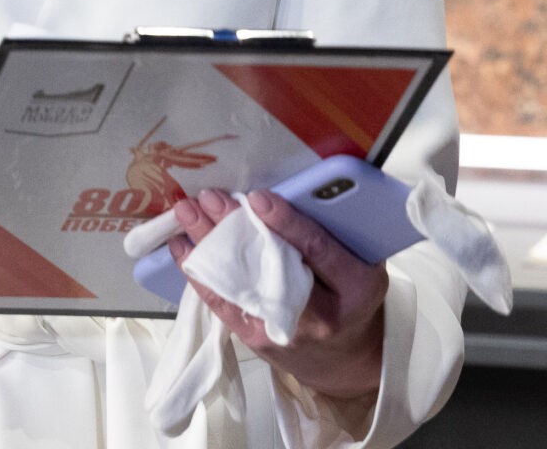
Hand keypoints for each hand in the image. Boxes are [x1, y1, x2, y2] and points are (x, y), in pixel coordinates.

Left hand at [169, 188, 386, 401]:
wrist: (346, 357)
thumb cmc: (352, 296)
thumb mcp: (363, 264)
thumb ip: (335, 233)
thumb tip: (294, 189)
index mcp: (354, 286)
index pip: (317, 249)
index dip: (285, 222)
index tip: (257, 197)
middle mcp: (320, 314)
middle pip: (269, 267)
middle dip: (234, 229)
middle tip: (210, 197)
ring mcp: (284, 330)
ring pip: (239, 285)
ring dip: (208, 246)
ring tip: (187, 212)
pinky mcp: (256, 339)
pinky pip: (222, 304)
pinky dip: (199, 273)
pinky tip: (183, 246)